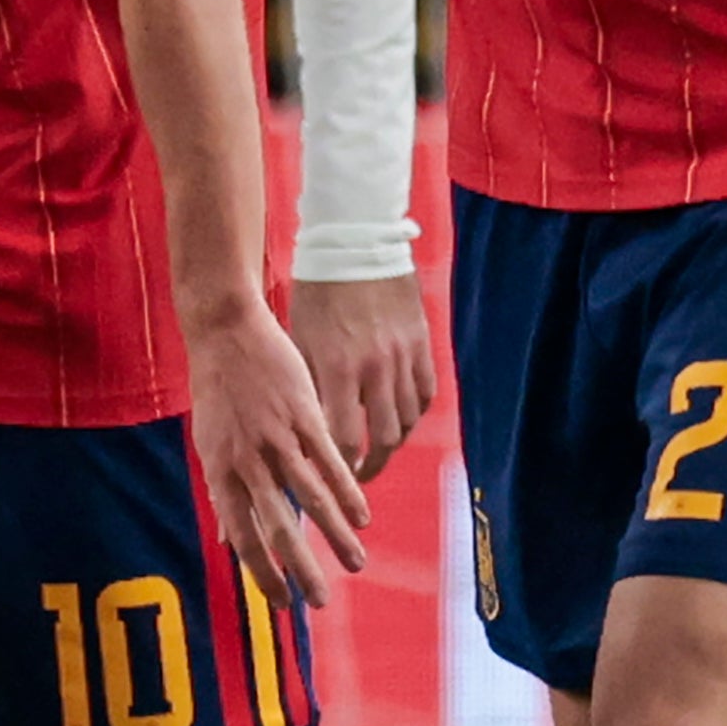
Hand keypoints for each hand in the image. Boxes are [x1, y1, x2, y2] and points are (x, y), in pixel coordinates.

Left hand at [186, 303, 372, 614]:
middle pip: (276, 527)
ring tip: (356, 563)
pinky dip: (347, 492)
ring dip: (335, 536)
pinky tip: (362, 516)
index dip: (263, 573)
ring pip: (310, 498)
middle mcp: (246, 461)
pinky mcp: (302, 414)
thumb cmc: (218, 390)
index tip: (283, 604)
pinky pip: (330, 462)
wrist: (226, 331)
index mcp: (220, 472)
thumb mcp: (211, 444)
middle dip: (302, 570)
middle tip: (321, 602)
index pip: (241, 537)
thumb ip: (224, 492)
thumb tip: (225, 541)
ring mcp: (275, 438)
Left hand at [283, 270, 434, 481]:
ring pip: (407, 420)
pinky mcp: (422, 345)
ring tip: (378, 452)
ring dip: (392, 443)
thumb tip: (305, 428)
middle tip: (358, 479)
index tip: (332, 480)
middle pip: (382, 439)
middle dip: (370, 466)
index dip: (340, 468)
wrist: (357, 244)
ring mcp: (403, 357)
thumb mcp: (301, 339)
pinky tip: (400, 420)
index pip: (344, 438)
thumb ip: (308, 385)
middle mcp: (375, 368)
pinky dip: (413, 413)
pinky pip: (425, 394)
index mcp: (338, 368)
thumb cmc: (317, 292)